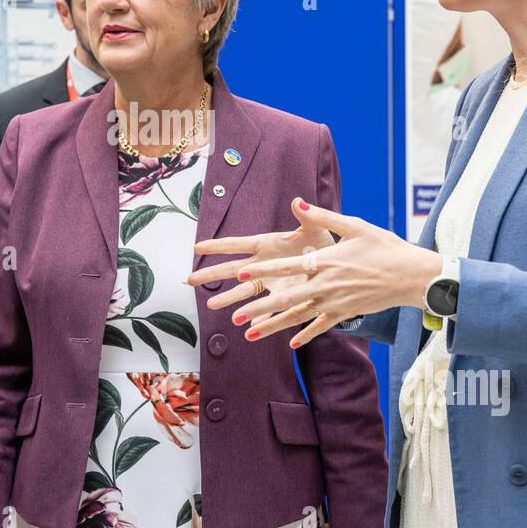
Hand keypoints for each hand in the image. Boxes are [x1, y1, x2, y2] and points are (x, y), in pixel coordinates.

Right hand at [187, 195, 336, 320]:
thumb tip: (297, 201)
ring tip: (211, 306)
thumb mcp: (315, 228)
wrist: (337, 265)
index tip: (197, 247)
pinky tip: (248, 327)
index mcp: (268, 244)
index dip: (217, 246)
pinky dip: (258, 318)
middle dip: (211, 274)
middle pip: (232, 270)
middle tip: (189, 280)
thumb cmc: (324, 243)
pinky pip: (268, 310)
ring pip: (245, 292)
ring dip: (229, 299)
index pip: (238, 244)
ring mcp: (272, 282)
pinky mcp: (284, 297)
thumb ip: (305, 216)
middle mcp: (264, 264)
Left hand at [192, 197, 441, 348]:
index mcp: (327, 261)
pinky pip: (321, 326)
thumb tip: (297, 202)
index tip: (243, 275)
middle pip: (287, 298)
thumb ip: (322, 217)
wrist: (412, 275)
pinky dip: (305, 334)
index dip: (264, 271)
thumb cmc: (384, 246)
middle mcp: (327, 285)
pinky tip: (290, 343)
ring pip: (298, 317)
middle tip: (235, 316)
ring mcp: (336, 302)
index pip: (288, 267)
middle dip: (259, 307)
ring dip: (273, 326)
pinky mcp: (346, 313)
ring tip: (250, 333)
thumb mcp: (355, 226)